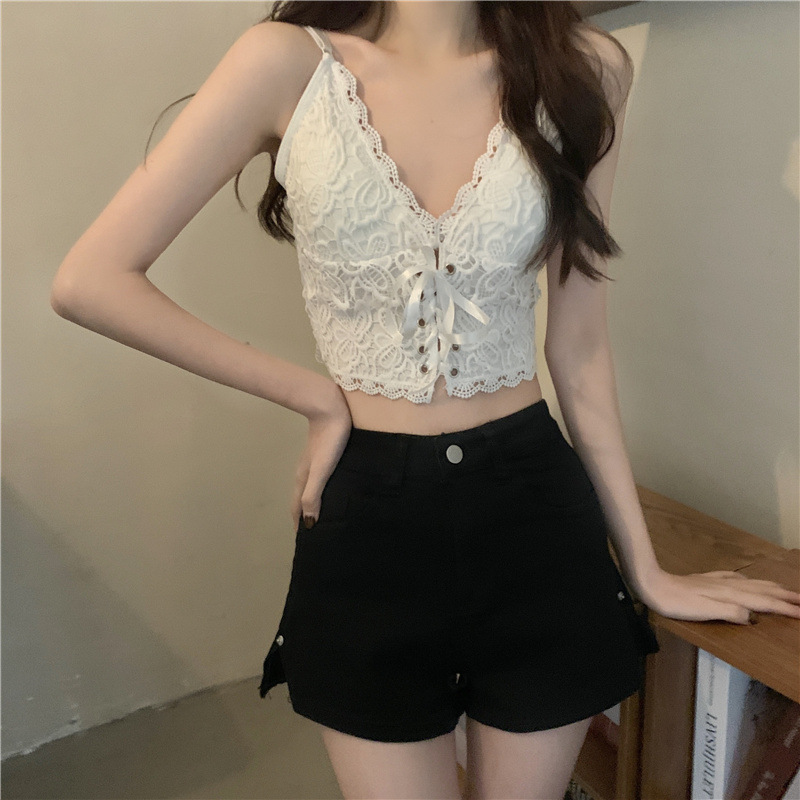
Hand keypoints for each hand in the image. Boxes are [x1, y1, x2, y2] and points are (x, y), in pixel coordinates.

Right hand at [290, 389, 351, 532]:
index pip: (298, 508)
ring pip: (310, 489)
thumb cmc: (328, 440)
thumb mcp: (321, 470)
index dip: (300, 524)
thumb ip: (313, 495)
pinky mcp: (323, 454)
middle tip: (314, 534)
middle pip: (301, 500)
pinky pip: (319, 479)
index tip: (305, 542)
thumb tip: (309, 523)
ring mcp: (313, 463)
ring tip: (321, 516)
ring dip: (313, 504)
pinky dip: (321, 491)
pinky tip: (332, 490)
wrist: (331, 408)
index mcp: (303, 479)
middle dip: (304, 517)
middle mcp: (305, 473)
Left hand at [641, 569, 799, 624]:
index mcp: (732, 595)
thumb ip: (730, 612)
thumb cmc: (678, 603)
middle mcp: (729, 586)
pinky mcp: (708, 579)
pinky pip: (736, 579)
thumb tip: (753, 617)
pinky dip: (749, 581)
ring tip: (785, 590)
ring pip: (752, 583)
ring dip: (771, 587)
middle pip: (763, 590)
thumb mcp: (705, 611)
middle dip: (785, 596)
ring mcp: (718, 581)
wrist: (654, 585)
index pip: (765, 603)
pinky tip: (747, 581)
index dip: (785, 608)